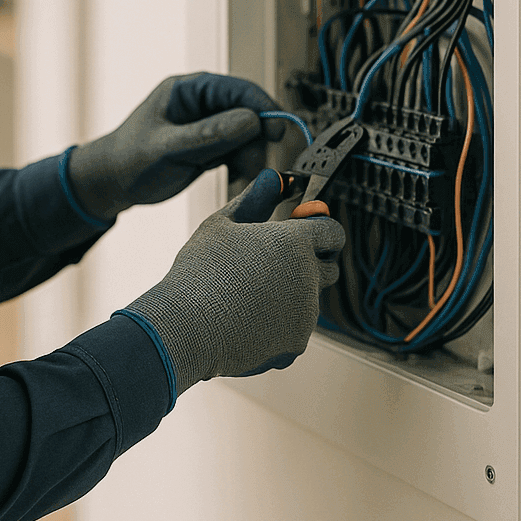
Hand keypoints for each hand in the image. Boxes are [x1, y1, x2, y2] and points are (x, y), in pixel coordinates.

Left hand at [67, 73, 285, 222]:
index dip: (262, 108)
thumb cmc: (130, 160)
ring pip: (247, 137)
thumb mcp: (168, 148)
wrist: (114, 183)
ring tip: (238, 182)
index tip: (277, 132)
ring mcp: (208, 125)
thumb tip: (251, 121)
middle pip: (248, 114)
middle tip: (252, 169)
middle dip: (254, 143)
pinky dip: (241, 168)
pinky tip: (234, 182)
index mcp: (188, 90)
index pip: (237, 90)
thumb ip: (208, 135)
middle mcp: (201, 103)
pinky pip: (239, 152)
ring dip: (249, 159)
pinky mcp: (211, 145)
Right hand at [124, 169, 343, 390]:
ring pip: (309, 301)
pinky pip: (295, 329)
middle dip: (310, 265)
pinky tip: (246, 322)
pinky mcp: (297, 343)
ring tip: (246, 297)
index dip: (318, 230)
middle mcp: (309, 277)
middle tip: (271, 266)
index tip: (299, 232)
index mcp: (294, 242)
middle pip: (329, 267)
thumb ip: (255, 198)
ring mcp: (306, 314)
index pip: (332, 231)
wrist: (187, 328)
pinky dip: (278, 326)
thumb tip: (274, 176)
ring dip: (289, 296)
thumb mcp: (222, 224)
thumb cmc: (200, 272)